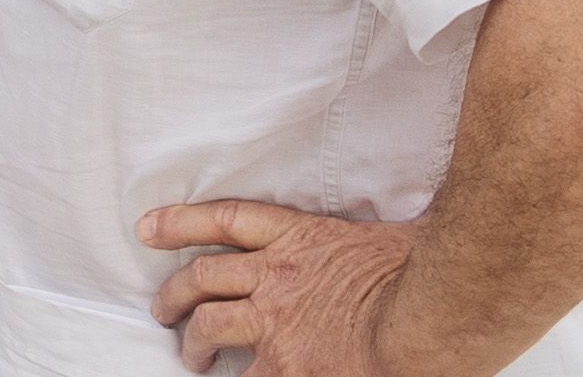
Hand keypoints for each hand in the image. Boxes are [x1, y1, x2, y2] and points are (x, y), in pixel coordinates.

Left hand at [140, 199, 415, 374]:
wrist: (435, 311)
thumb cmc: (430, 274)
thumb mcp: (393, 239)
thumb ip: (367, 250)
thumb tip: (396, 247)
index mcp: (303, 240)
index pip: (227, 220)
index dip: (181, 222)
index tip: (147, 228)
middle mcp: (277, 276)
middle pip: (203, 278)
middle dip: (175, 295)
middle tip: (162, 310)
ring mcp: (276, 323)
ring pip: (209, 326)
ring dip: (193, 343)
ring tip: (191, 359)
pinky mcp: (287, 367)